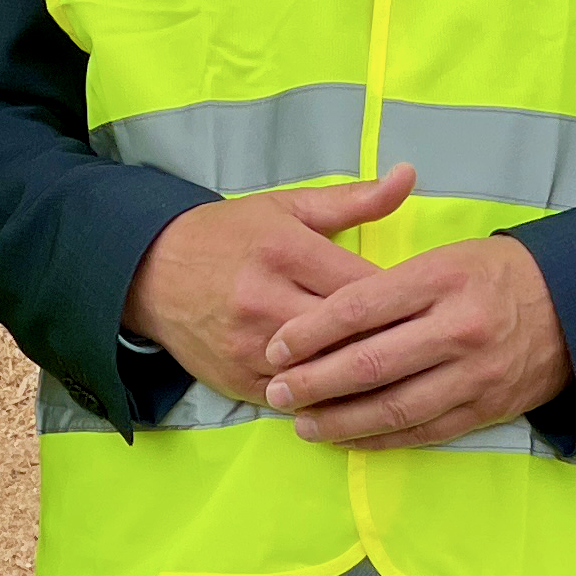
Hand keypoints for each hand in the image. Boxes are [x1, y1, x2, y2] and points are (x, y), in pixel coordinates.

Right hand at [120, 169, 411, 404]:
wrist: (150, 271)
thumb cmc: (230, 235)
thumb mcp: (288, 206)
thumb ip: (353, 199)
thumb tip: (408, 175)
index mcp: (284, 251)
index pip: (363, 289)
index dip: (401, 303)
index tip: (424, 309)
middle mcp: (265, 299)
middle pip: (348, 336)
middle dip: (388, 345)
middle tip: (420, 349)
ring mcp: (248, 345)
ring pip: (324, 375)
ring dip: (359, 379)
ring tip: (396, 378)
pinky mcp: (236, 378)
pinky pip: (295, 399)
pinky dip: (325, 399)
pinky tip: (352, 397)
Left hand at [260, 230, 570, 447]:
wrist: (574, 307)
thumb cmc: (494, 274)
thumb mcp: (444, 256)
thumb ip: (386, 283)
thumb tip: (319, 315)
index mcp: (440, 278)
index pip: (357, 308)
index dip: (308, 332)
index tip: (276, 346)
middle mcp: (456, 328)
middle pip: (367, 364)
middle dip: (312, 383)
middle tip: (277, 392)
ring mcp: (472, 374)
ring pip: (391, 408)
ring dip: (339, 421)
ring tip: (302, 423)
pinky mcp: (484, 409)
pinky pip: (420, 432)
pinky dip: (378, 440)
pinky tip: (347, 439)